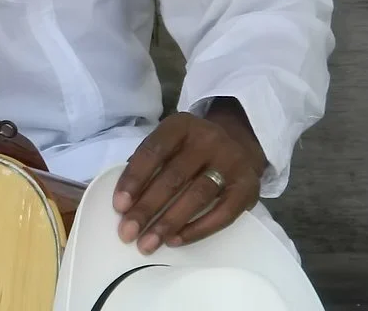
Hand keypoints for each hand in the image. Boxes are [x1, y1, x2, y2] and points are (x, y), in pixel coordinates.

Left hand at [114, 103, 265, 254]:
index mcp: (181, 125)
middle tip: (128, 232)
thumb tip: (126, 199)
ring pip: (196, 196)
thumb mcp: (170, 141)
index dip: (134, 179)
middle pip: (173, 177)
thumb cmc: (191, 148)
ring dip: (168, 223)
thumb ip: (149, 162)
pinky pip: (223, 214)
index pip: (153, 151)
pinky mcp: (248, 187)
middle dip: (147, 208)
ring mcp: (231, 163)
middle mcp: (208, 140)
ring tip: (148, 243)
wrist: (240, 144)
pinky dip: (197, 229)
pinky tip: (175, 240)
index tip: (119, 206)